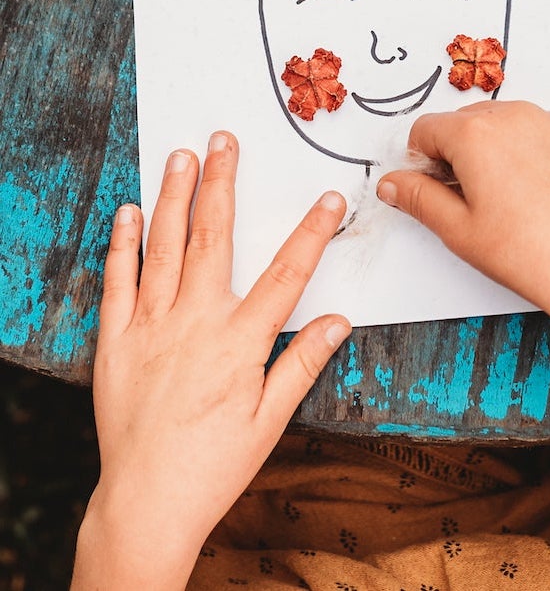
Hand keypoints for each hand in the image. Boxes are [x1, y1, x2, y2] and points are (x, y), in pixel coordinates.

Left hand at [74, 135, 347, 590]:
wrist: (144, 503)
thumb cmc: (213, 466)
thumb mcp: (270, 420)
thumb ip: (303, 364)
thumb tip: (341, 319)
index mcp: (239, 343)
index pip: (287, 274)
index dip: (312, 232)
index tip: (330, 196)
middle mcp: (194, 324)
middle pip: (213, 238)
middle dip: (221, 183)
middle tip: (225, 140)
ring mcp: (150, 329)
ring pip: (164, 249)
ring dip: (174, 197)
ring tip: (182, 156)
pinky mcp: (115, 343)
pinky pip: (118, 283)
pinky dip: (124, 245)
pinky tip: (131, 212)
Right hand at [377, 102, 549, 337]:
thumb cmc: (527, 251)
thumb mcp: (458, 230)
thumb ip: (418, 198)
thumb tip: (393, 182)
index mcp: (477, 133)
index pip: (427, 129)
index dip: (422, 160)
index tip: (434, 189)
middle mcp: (519, 115)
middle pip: (472, 122)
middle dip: (462, 153)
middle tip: (472, 201)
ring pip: (515, 126)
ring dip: (504, 151)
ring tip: (515, 203)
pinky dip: (544, 158)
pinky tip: (549, 199)